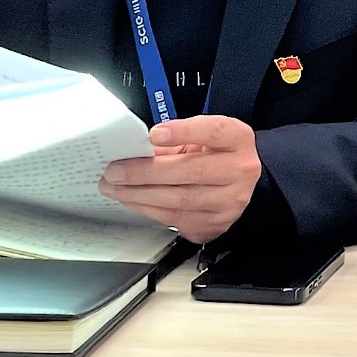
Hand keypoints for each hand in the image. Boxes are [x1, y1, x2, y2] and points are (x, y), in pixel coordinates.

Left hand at [98, 115, 260, 242]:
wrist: (234, 182)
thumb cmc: (214, 154)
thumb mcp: (199, 136)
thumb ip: (172, 139)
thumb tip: (134, 148)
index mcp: (237, 139)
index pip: (212, 131)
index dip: (183, 132)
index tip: (154, 134)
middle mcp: (240, 170)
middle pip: (190, 170)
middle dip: (145, 171)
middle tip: (116, 170)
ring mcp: (229, 201)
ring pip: (180, 199)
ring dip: (140, 194)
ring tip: (116, 187)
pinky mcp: (215, 224)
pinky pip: (176, 219)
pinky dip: (148, 209)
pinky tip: (133, 200)